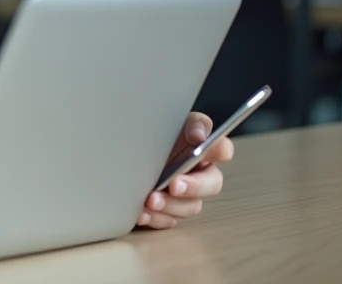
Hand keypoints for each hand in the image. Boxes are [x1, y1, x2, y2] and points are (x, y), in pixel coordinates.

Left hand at [138, 112, 234, 229]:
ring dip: (171, 205)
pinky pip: (169, 220)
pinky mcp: (169, 211)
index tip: (200, 145)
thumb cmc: (146, 135)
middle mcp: (198, 172)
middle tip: (174, 185)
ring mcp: (185, 194)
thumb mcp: (164, 122)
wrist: (120, 153)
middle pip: (212, 183)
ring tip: (151, 201)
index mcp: (201, 148)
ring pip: (191, 206)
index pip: (221, 148)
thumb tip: (199, 134)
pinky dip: (156, 217)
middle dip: (194, 186)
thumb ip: (188, 125)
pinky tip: (142, 212)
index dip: (218, 149)